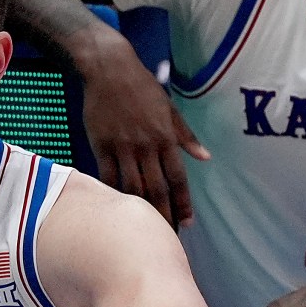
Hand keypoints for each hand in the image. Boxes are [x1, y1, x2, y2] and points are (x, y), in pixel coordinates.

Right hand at [79, 30, 209, 226]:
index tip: (188, 223)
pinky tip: (116, 209)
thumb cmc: (142, 88)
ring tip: (145, 228)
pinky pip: (107, 176)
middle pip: (156, 189)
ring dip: (140, 210)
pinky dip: (112, 194)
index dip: (183, 203)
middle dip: (164, 215)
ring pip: (132, 187)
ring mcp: (121, 147)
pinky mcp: (100, 145)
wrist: (108, 70)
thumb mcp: (170, 108)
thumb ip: (186, 135)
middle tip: (167, 236)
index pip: (178, 178)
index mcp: (165, 137)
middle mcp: (145, 146)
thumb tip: (205, 157)